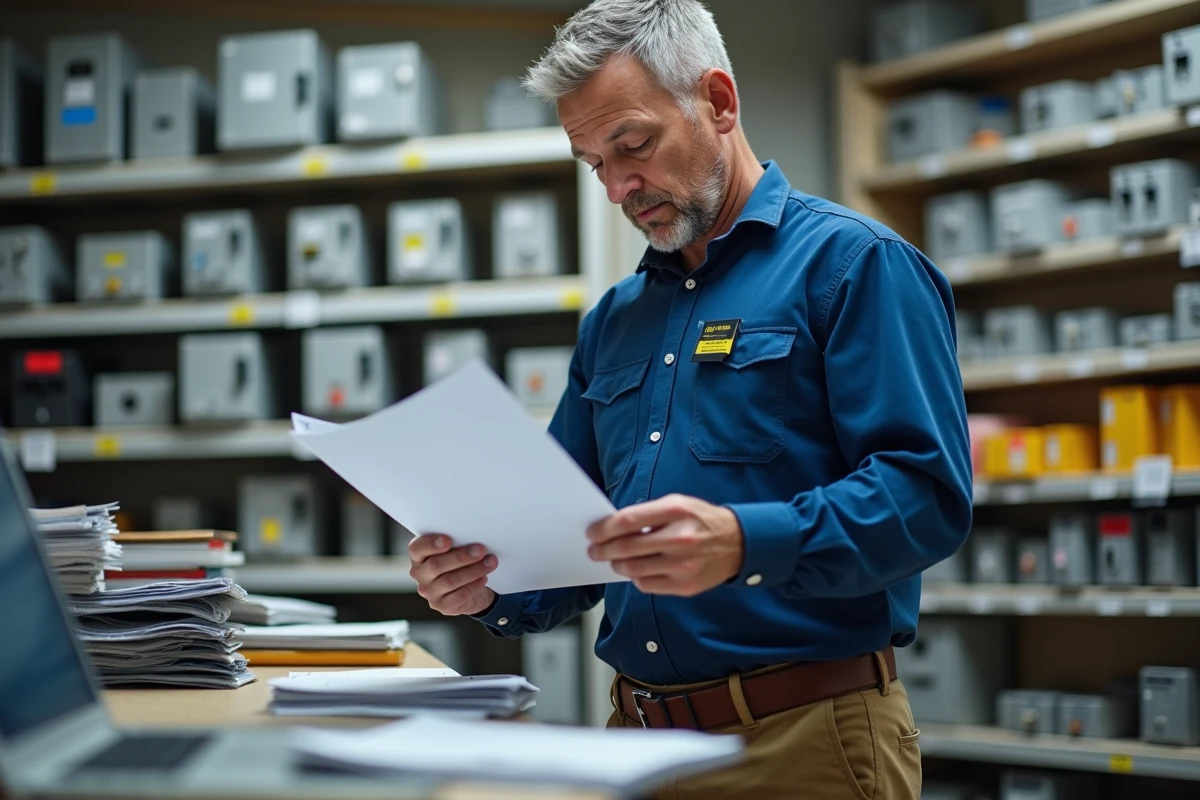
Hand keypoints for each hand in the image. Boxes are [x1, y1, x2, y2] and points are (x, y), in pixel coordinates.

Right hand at [409, 535, 497, 615]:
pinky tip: (484, 578)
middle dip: (461, 557)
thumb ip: (456, 542)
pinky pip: (458, 596)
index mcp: (418, 555)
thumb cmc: (460, 561)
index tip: (448, 540)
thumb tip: (472, 537)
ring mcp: (429, 592)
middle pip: (436, 565)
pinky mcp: (442, 605)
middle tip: (480, 550)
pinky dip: (473, 586)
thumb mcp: (455, 548)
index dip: (431, 544)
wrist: (470, 586)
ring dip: (473, 570)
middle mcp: (419, 574)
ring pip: (449, 581)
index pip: (417, 549)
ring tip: (490, 562)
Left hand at [586, 494, 744, 595]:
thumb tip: (613, 527)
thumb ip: (648, 513)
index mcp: (676, 511)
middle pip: (627, 548)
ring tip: (614, 560)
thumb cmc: (702, 521)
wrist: (738, 543)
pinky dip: (636, 578)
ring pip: (633, 569)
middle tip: (595, 550)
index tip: (593, 532)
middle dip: (603, 550)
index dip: (604, 528)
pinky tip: (637, 570)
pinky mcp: (685, 586)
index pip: (628, 521)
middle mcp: (680, 538)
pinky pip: (647, 585)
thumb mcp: (678, 504)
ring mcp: (683, 565)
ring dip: (617, 565)